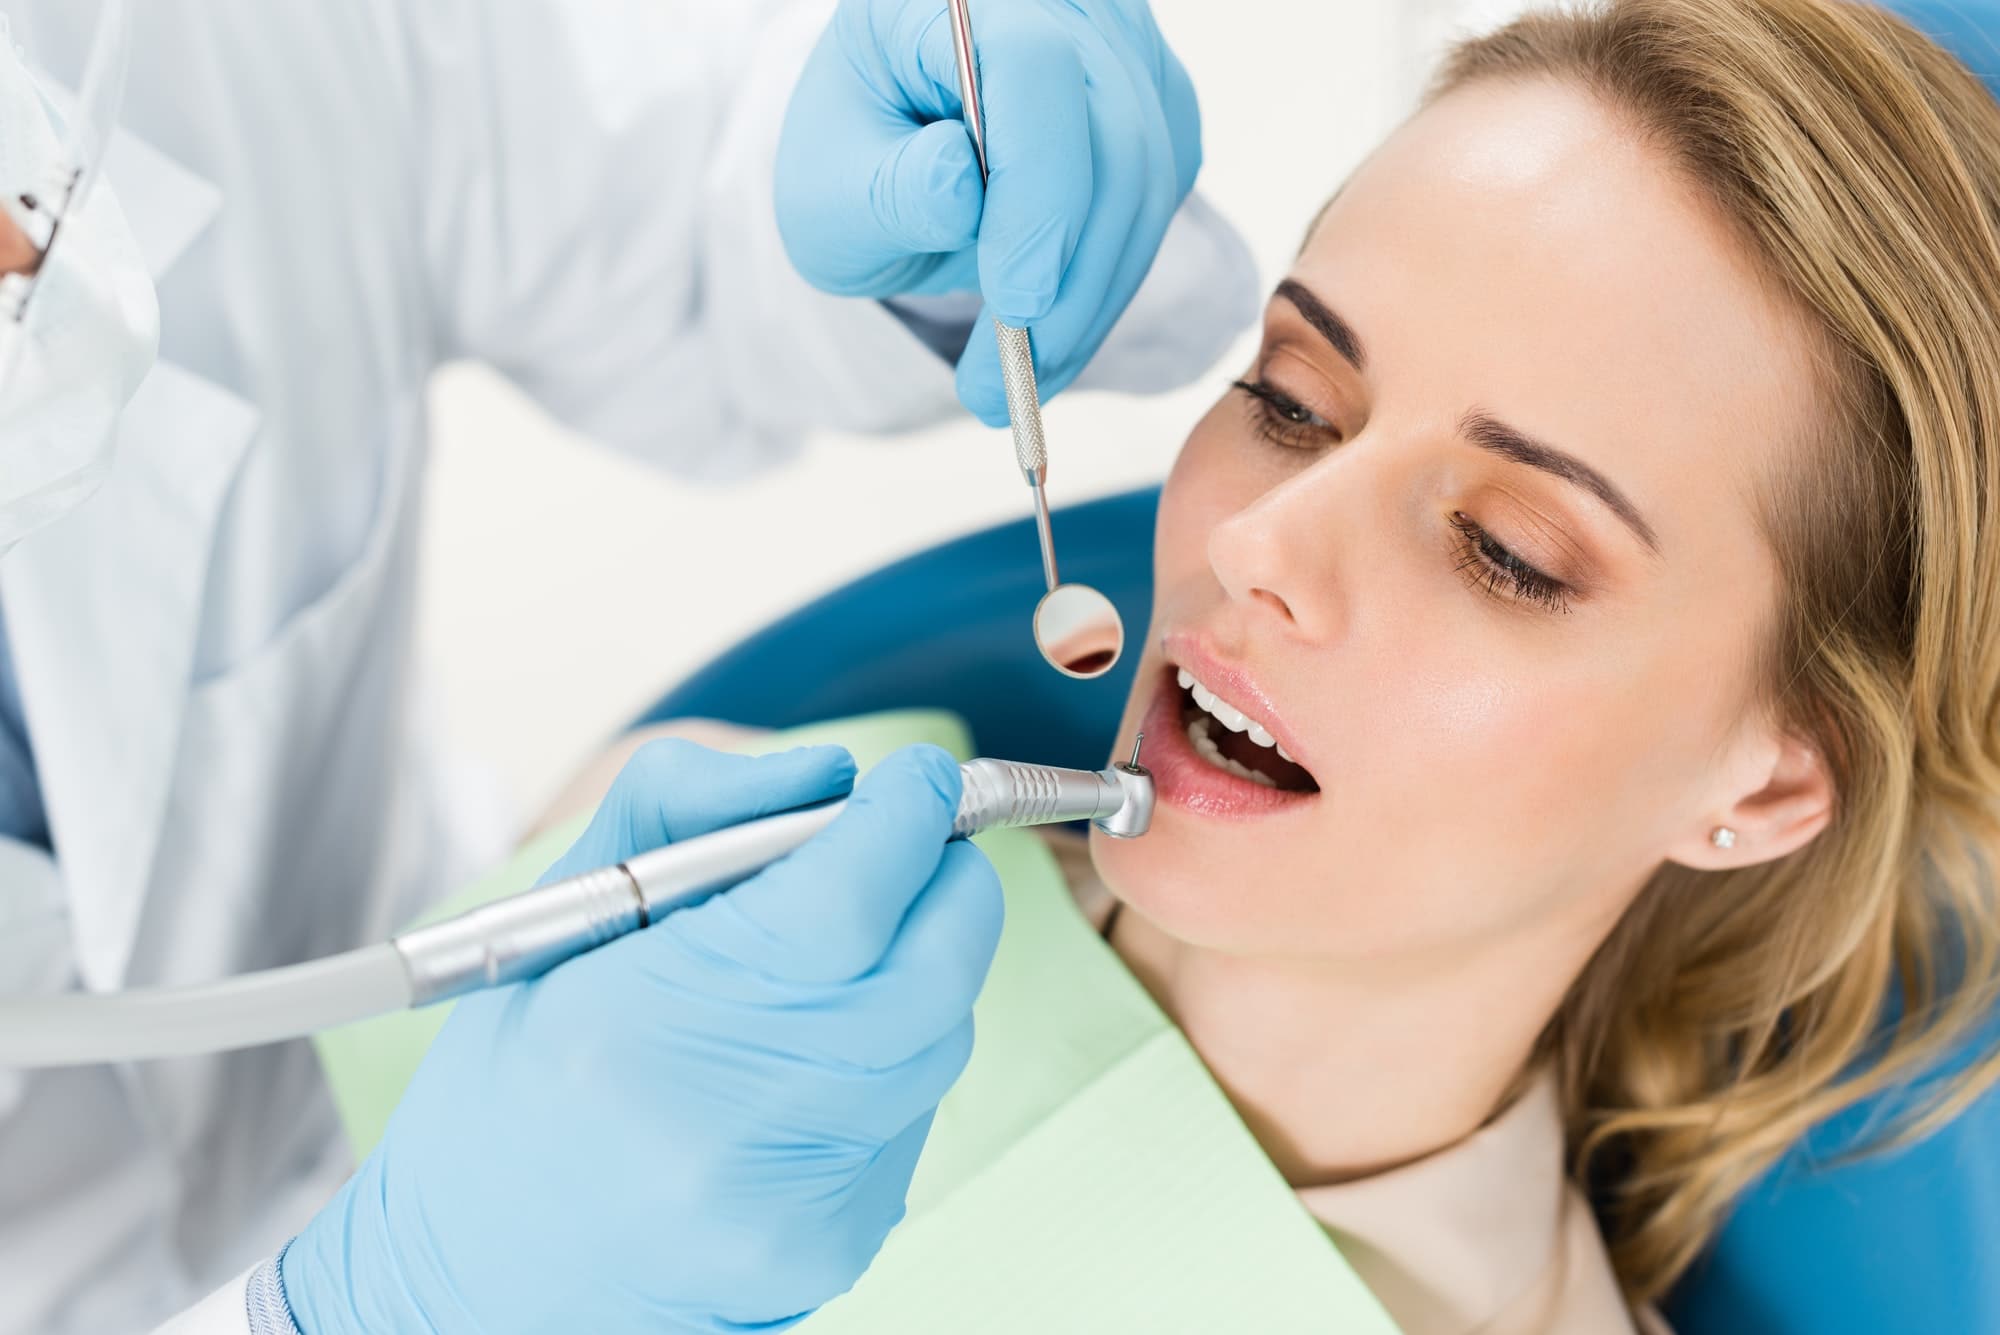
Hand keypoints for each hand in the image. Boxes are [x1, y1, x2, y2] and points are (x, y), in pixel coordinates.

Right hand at [282, 741, 1003, 1333]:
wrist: (486, 1277)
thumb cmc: (516, 1079)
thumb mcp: (562, 914)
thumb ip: (691, 808)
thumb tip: (829, 773)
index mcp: (646, 1021)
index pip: (849, 891)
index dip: (908, 813)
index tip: (917, 777)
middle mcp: (734, 1123)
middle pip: (938, 960)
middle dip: (943, 879)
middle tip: (908, 844)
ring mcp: (798, 1199)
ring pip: (943, 1031)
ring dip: (919, 965)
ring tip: (835, 956)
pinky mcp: (842, 1243)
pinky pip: (919, 1109)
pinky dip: (892, 1055)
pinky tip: (812, 1056)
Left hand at [776, 0, 1201, 424]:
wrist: (895, 149)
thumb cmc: (856, 159)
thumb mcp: (827, 189)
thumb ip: (887, 191)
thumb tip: (960, 191)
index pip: (1035, 68)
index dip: (1038, 191)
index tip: (1015, 303)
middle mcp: (1062, 3)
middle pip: (1113, 135)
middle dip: (1070, 280)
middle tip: (1013, 380)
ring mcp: (1121, 49)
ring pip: (1148, 183)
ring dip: (1091, 302)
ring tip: (1020, 380)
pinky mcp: (1156, 107)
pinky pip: (1158, 207)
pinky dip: (1108, 287)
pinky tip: (1052, 337)